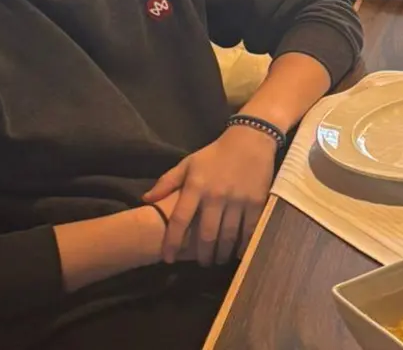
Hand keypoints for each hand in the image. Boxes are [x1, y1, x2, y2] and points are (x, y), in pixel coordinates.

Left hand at [143, 125, 278, 264]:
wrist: (250, 138)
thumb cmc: (215, 153)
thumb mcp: (188, 163)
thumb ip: (167, 182)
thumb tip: (145, 200)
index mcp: (196, 186)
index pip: (179, 220)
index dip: (172, 242)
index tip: (168, 259)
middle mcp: (216, 195)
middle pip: (206, 234)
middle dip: (202, 254)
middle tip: (202, 264)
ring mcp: (238, 199)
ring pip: (228, 236)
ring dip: (222, 253)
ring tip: (218, 260)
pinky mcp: (257, 201)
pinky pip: (250, 230)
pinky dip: (244, 245)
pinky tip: (239, 252)